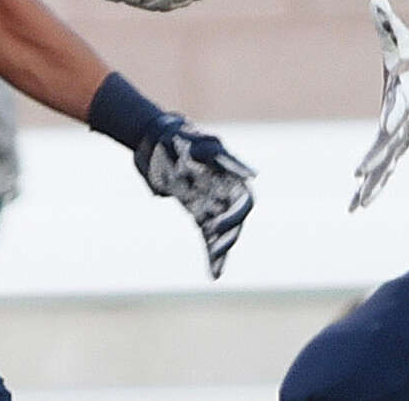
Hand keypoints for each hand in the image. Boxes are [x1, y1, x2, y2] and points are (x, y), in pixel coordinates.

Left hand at [135, 114, 256, 278]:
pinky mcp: (198, 212)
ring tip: (217, 270)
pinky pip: (208, 235)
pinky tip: (214, 273)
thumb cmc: (181, 136)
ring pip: (222, 232)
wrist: (155, 138)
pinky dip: (211, 253)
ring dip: (221, 249)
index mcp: (230, 176)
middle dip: (229, 236)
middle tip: (218, 249)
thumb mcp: (200, 141)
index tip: (217, 225)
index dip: (236, 215)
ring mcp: (212, 203)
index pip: (243, 200)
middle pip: (234, 220)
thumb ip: (222, 157)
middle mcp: (224, 192)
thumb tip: (253, 175)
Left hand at [350, 0, 408, 211]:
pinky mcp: (395, 144)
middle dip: (375, 160)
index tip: (385, 127)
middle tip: (359, 175)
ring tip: (357, 205)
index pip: (398, 109)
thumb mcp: (399, 39)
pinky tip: (360, 203)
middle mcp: (403, 122)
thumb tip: (377, 0)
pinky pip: (384, 168)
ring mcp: (400, 137)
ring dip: (372, 185)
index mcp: (405, 98)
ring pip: (386, 165)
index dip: (392, 118)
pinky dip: (374, 185)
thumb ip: (387, 22)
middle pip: (389, 144)